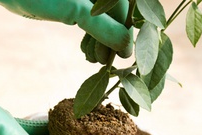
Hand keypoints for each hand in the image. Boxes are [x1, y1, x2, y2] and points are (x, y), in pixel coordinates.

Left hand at [0, 0, 132, 61]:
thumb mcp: (75, 10)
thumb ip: (103, 27)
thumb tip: (126, 48)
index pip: (124, 12)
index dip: (125, 35)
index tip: (124, 57)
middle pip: (115, 20)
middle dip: (110, 42)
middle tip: (101, 62)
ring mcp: (88, 1)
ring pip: (104, 25)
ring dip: (100, 44)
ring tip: (90, 58)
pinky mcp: (77, 7)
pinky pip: (92, 25)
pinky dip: (91, 39)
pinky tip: (86, 51)